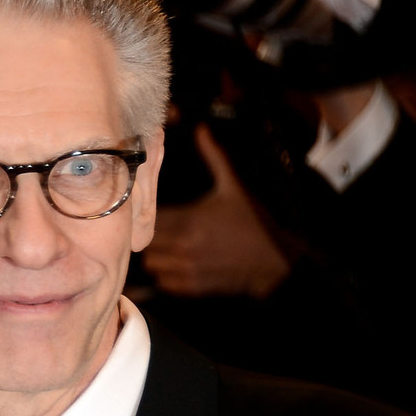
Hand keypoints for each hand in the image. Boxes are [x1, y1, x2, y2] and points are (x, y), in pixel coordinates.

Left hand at [144, 124, 289, 298]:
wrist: (272, 262)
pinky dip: (165, 273)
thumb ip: (214, 157)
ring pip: (150, 264)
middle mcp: (182, 246)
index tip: (150, 211)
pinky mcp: (190, 286)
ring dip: (155, 256)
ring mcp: (185, 268)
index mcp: (188, 221)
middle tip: (158, 230)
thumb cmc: (252, 222)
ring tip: (167, 246)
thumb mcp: (234, 187)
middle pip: (143, 242)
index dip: (145, 214)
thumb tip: (202, 129)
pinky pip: (162, 282)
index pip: (148, 218)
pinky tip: (178, 262)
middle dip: (147, 235)